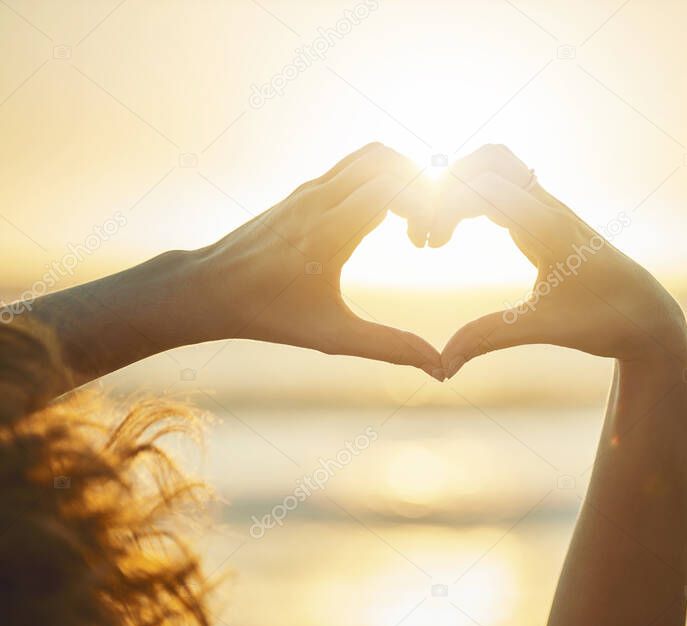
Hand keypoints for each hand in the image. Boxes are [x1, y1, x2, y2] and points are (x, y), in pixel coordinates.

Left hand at [194, 142, 444, 378]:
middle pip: (385, 159)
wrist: (208, 289)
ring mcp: (309, 190)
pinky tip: (383, 219)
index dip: (423, 205)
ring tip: (410, 220)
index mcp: (328, 230)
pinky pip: (352, 167)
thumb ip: (390, 347)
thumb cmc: (269, 315)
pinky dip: (379, 180)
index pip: (390, 187)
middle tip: (425, 227)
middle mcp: (319, 200)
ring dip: (400, 177)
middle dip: (418, 186)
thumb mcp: (333, 337)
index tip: (426, 241)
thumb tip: (440, 369)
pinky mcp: (304, 191)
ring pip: (369, 155)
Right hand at [434, 145, 686, 376]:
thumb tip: (442, 365)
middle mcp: (548, 207)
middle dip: (448, 185)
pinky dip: (468, 198)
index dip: (445, 206)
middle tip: (427, 234)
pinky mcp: (544, 218)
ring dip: (458, 187)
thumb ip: (489, 337)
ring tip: (436, 234)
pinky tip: (451, 234)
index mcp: (548, 226)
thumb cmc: (605, 321)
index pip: (484, 186)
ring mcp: (547, 208)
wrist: (648, 316)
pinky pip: (500, 186)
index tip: (429, 246)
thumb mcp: (544, 328)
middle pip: (488, 159)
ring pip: (495, 166)